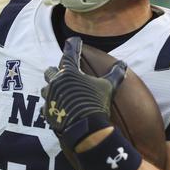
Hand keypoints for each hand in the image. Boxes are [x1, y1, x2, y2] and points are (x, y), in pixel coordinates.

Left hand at [41, 36, 126, 150]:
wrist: (85, 129)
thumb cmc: (96, 103)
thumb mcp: (108, 87)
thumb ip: (115, 73)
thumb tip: (123, 64)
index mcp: (69, 72)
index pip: (70, 53)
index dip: (73, 45)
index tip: (73, 40)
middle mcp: (56, 82)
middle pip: (50, 71)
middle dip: (56, 71)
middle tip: (64, 73)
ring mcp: (50, 97)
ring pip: (45, 88)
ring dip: (51, 88)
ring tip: (59, 91)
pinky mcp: (47, 112)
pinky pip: (46, 106)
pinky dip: (51, 106)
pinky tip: (57, 109)